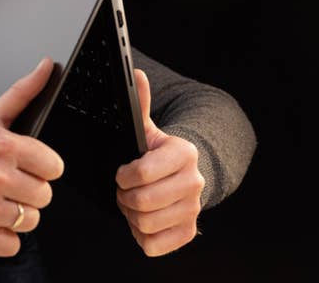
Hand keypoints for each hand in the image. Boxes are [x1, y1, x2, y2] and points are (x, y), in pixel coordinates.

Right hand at [0, 57, 64, 256]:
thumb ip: (23, 92)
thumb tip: (47, 66)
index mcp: (3, 146)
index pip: (54, 167)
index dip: (42, 168)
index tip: (27, 167)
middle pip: (44, 196)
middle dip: (29, 191)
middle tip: (8, 184)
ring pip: (30, 221)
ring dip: (16, 215)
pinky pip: (12, 244)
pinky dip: (2, 237)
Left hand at [115, 69, 204, 255]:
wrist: (180, 178)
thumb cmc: (156, 154)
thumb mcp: (146, 129)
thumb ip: (140, 104)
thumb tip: (135, 74)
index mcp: (184, 153)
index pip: (142, 173)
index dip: (124, 175)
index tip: (123, 171)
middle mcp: (194, 182)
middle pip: (142, 202)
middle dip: (125, 197)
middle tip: (125, 189)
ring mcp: (193, 210)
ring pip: (144, 224)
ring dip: (131, 215)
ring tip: (134, 201)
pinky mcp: (188, 233)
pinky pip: (153, 245)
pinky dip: (141, 236)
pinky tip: (144, 219)